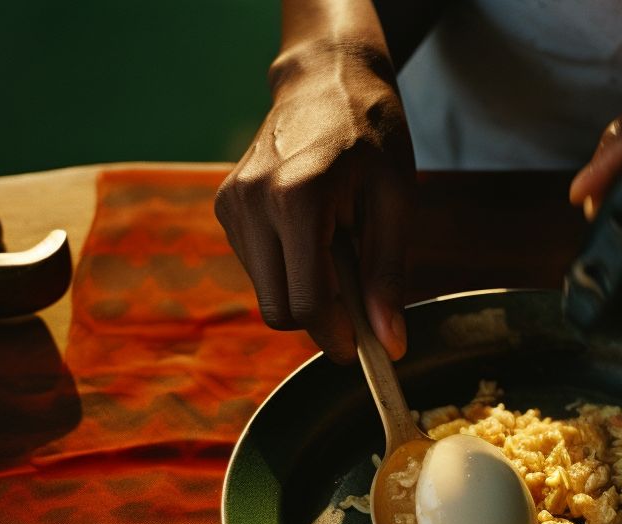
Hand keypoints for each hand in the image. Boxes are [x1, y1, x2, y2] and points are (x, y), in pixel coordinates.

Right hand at [214, 43, 414, 361]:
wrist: (327, 79)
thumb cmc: (371, 135)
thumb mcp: (395, 203)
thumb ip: (388, 277)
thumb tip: (390, 344)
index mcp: (298, 198)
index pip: (305, 303)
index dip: (336, 336)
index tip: (363, 347)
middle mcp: (253, 202)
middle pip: (278, 309)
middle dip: (319, 321)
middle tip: (358, 305)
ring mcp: (233, 203)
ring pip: (265, 293)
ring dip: (305, 291)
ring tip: (338, 248)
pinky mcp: (226, 205)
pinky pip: (258, 268)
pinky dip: (288, 269)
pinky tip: (314, 235)